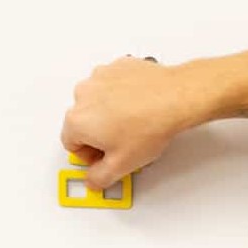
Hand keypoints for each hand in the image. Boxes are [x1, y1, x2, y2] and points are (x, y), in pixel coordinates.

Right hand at [61, 56, 200, 189]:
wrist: (175, 98)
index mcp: (77, 120)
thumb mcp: (122, 165)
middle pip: (83, 122)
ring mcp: (99, 77)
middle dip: (100, 134)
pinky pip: (112, 85)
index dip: (90, 155)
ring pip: (97, 102)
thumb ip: (99, 178)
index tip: (106, 157)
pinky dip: (121, 95)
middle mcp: (83, 95)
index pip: (71, 144)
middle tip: (123, 142)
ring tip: (134, 123)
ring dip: (110, 114)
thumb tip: (93, 180)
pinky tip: (139, 106)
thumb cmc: (149, 126)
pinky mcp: (117, 67)